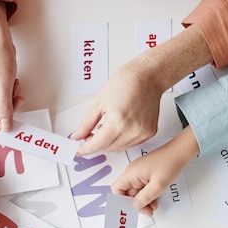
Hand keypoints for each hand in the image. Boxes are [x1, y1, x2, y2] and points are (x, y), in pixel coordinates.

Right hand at [0, 1, 23, 133]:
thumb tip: (6, 127)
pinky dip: (9, 95)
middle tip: (17, 101)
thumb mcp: (3, 85)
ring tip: (14, 87)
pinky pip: (0, 99)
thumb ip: (5, 109)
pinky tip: (12, 84)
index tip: (9, 126)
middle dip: (6, 110)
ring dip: (9, 102)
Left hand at [71, 24, 211, 155]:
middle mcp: (132, 130)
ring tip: (107, 126)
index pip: (97, 144)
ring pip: (118, 148)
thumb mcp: (99, 101)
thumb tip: (78, 136)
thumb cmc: (126, 82)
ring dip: (109, 142)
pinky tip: (119, 127)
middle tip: (91, 133)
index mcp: (118, 121)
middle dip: (97, 143)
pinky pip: (130, 144)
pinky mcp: (149, 133)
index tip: (80, 150)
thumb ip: (86, 123)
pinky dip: (121, 139)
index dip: (86, 149)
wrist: (149, 76)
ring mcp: (142, 133)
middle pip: (107, 148)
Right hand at [112, 127, 198, 216]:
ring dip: (143, 201)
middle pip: (127, 193)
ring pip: (136, 192)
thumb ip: (145, 197)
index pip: (117, 190)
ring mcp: (139, 173)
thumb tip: (135, 205)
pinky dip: (148, 195)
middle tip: (147, 212)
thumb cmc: (171, 162)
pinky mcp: (146, 174)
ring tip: (153, 208)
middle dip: (136, 204)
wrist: (182, 151)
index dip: (121, 201)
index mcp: (131, 173)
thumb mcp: (158, 185)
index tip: (129, 210)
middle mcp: (133, 172)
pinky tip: (155, 200)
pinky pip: (142, 188)